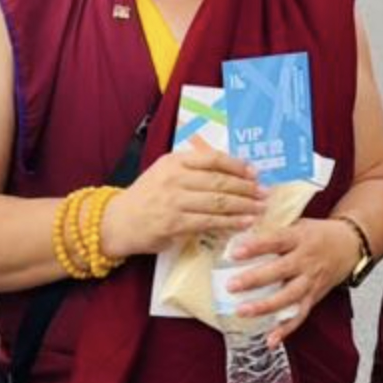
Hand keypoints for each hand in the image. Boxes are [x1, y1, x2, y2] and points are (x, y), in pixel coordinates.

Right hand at [99, 143, 267, 260]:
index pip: (213, 159)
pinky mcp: (174, 224)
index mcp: (175, 161)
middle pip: (219, 181)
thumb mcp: (165, 172)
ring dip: (244, 206)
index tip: (255, 172)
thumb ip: (193, 168)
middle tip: (265, 193)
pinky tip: (244, 223)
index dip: (238, 165)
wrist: (117, 221)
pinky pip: (209, 222)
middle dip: (247, 187)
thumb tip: (232, 169)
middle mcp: (174, 178)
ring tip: (260, 208)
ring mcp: (174, 201)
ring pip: (217, 202)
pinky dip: (230, 222)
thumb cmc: (147, 196)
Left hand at [226, 217, 357, 343]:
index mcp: (300, 238)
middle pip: (280, 271)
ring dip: (265, 306)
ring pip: (289, 296)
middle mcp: (306, 260)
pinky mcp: (314, 297)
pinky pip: (299, 316)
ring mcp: (311, 281)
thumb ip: (272, 231)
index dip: (256, 247)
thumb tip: (236, 235)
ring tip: (242, 312)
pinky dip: (285, 330)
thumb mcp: (297, 225)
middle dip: (255, 279)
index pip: (276, 241)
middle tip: (231, 285)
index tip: (234, 253)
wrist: (348, 246)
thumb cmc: (316, 235)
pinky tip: (270, 340)